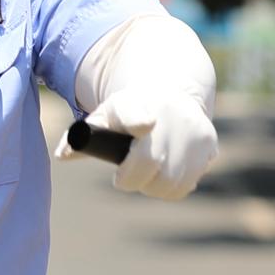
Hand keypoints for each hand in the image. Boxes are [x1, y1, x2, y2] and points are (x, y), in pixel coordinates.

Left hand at [85, 93, 218, 199]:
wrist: (171, 89)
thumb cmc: (128, 110)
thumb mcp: (104, 116)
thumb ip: (82, 136)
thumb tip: (64, 154)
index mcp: (135, 103)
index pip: (137, 113)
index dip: (140, 120)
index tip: (144, 125)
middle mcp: (169, 112)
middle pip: (150, 164)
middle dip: (134, 178)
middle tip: (125, 176)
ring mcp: (193, 128)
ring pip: (171, 180)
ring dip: (154, 185)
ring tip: (147, 174)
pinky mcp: (210, 143)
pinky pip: (188, 183)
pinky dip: (174, 185)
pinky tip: (167, 172)